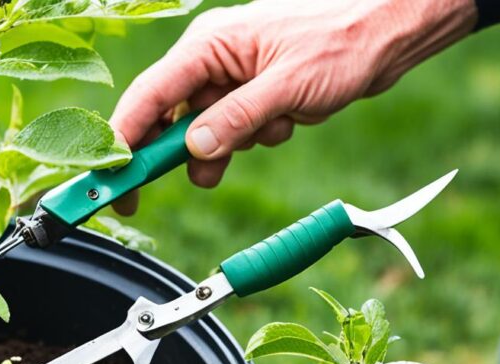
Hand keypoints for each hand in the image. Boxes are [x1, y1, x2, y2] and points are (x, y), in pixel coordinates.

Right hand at [110, 0, 476, 213]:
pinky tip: (286, 122)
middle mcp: (212, 60)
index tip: (106, 175)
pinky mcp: (252, 93)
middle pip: (166, 117)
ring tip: (262, 137)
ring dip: (224, 148)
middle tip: (141, 198)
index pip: (148, 95)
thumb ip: (237, 119)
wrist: (393, 28)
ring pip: (202, 130)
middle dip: (168, 154)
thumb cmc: (345, 40)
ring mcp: (232, 77)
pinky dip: (254, 137)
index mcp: (209, 46)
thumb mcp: (289, 86)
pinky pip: (234, 129)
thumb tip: (194, 150)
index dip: (122, 137)